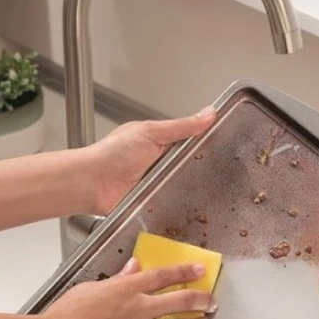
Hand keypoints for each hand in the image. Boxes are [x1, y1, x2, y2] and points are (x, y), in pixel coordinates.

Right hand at [39, 258, 216, 318]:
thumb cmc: (65, 314)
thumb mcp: (92, 288)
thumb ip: (118, 278)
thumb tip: (134, 266)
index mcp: (127, 288)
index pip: (164, 276)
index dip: (185, 272)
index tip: (200, 271)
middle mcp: (139, 309)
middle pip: (180, 301)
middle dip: (201, 300)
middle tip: (211, 302)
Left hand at [84, 107, 217, 214]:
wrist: (92, 183)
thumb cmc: (112, 154)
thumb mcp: (151, 132)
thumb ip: (181, 126)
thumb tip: (208, 114)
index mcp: (160, 142)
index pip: (191, 141)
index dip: (207, 143)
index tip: (226, 145)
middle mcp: (160, 163)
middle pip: (191, 166)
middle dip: (202, 170)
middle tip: (219, 172)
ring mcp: (157, 184)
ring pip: (185, 187)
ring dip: (191, 189)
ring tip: (206, 190)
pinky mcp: (154, 203)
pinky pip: (173, 204)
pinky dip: (180, 205)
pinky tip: (189, 205)